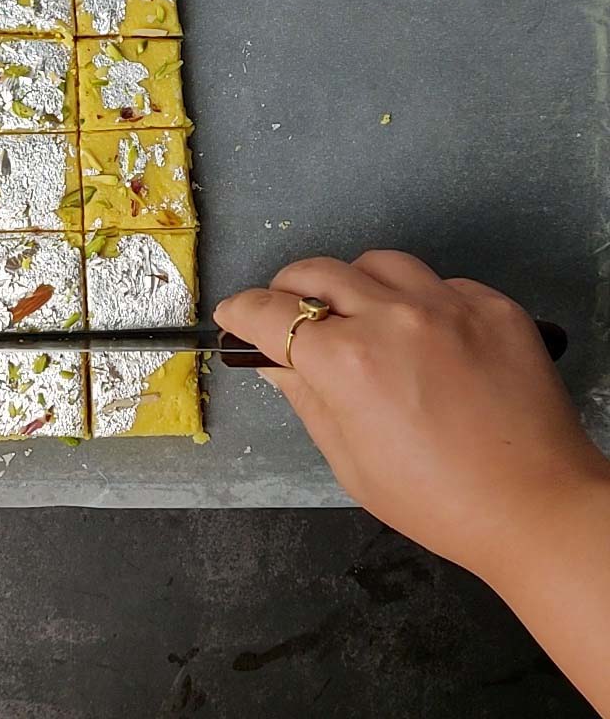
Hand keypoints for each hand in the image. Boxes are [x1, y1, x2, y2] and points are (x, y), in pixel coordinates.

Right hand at [215, 252, 609, 578]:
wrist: (536, 506)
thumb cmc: (434, 499)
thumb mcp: (348, 458)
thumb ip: (304, 396)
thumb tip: (273, 360)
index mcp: (345, 361)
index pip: (269, 312)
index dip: (241, 311)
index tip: (233, 316)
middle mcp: (391, 317)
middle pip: (315, 272)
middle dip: (286, 288)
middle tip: (284, 310)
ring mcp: (446, 304)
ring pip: (375, 263)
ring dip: (351, 282)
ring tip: (353, 310)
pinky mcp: (491, 305)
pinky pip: (436, 281)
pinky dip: (414, 298)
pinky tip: (419, 331)